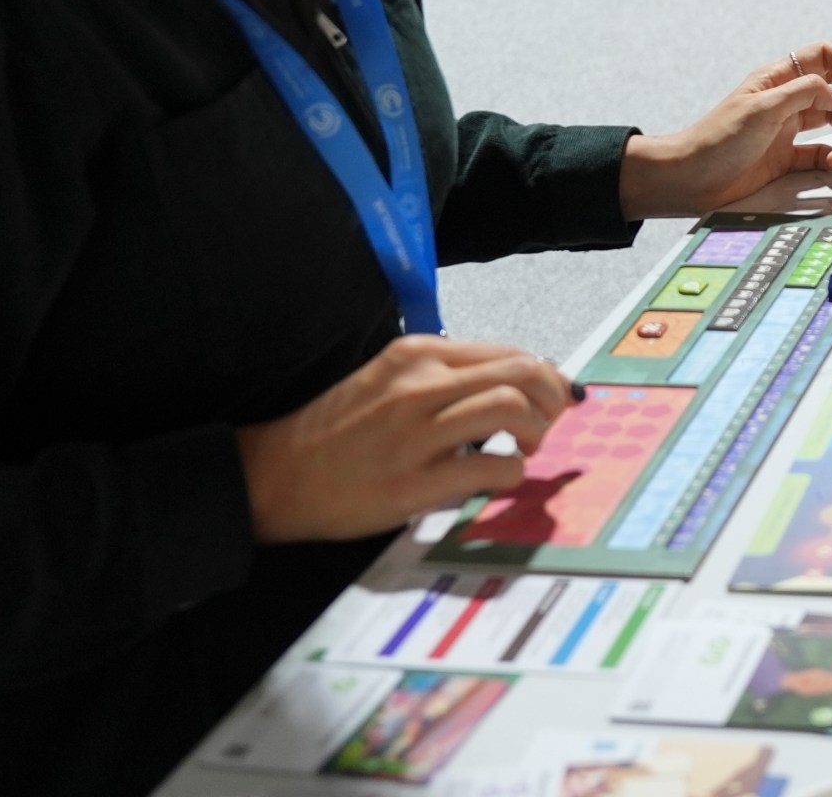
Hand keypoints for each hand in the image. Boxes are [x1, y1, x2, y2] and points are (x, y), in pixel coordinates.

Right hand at [235, 337, 576, 542]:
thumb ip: (448, 377)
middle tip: (551, 421)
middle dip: (553, 396)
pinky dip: (511, 473)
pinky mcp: (416, 481)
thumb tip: (518, 382)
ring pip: (511, 409)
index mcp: (418, 354)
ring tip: (526, 447)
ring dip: (538, 430)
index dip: (545, 373)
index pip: (509, 351)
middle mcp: (420, 384)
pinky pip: (492, 467)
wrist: (277, 475)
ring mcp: (418, 432)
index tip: (554, 394)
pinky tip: (498, 478)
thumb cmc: (337, 430)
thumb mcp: (391, 380)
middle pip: (522, 372)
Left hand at [618, 43, 831, 217]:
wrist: (691, 178)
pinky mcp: (785, 159)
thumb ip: (805, 93)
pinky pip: (819, 152)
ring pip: (831, 118)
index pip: (821, 56)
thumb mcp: (763, 107)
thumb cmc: (719, 139)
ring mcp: (786, 130)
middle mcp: (785, 100)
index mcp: (777, 79)